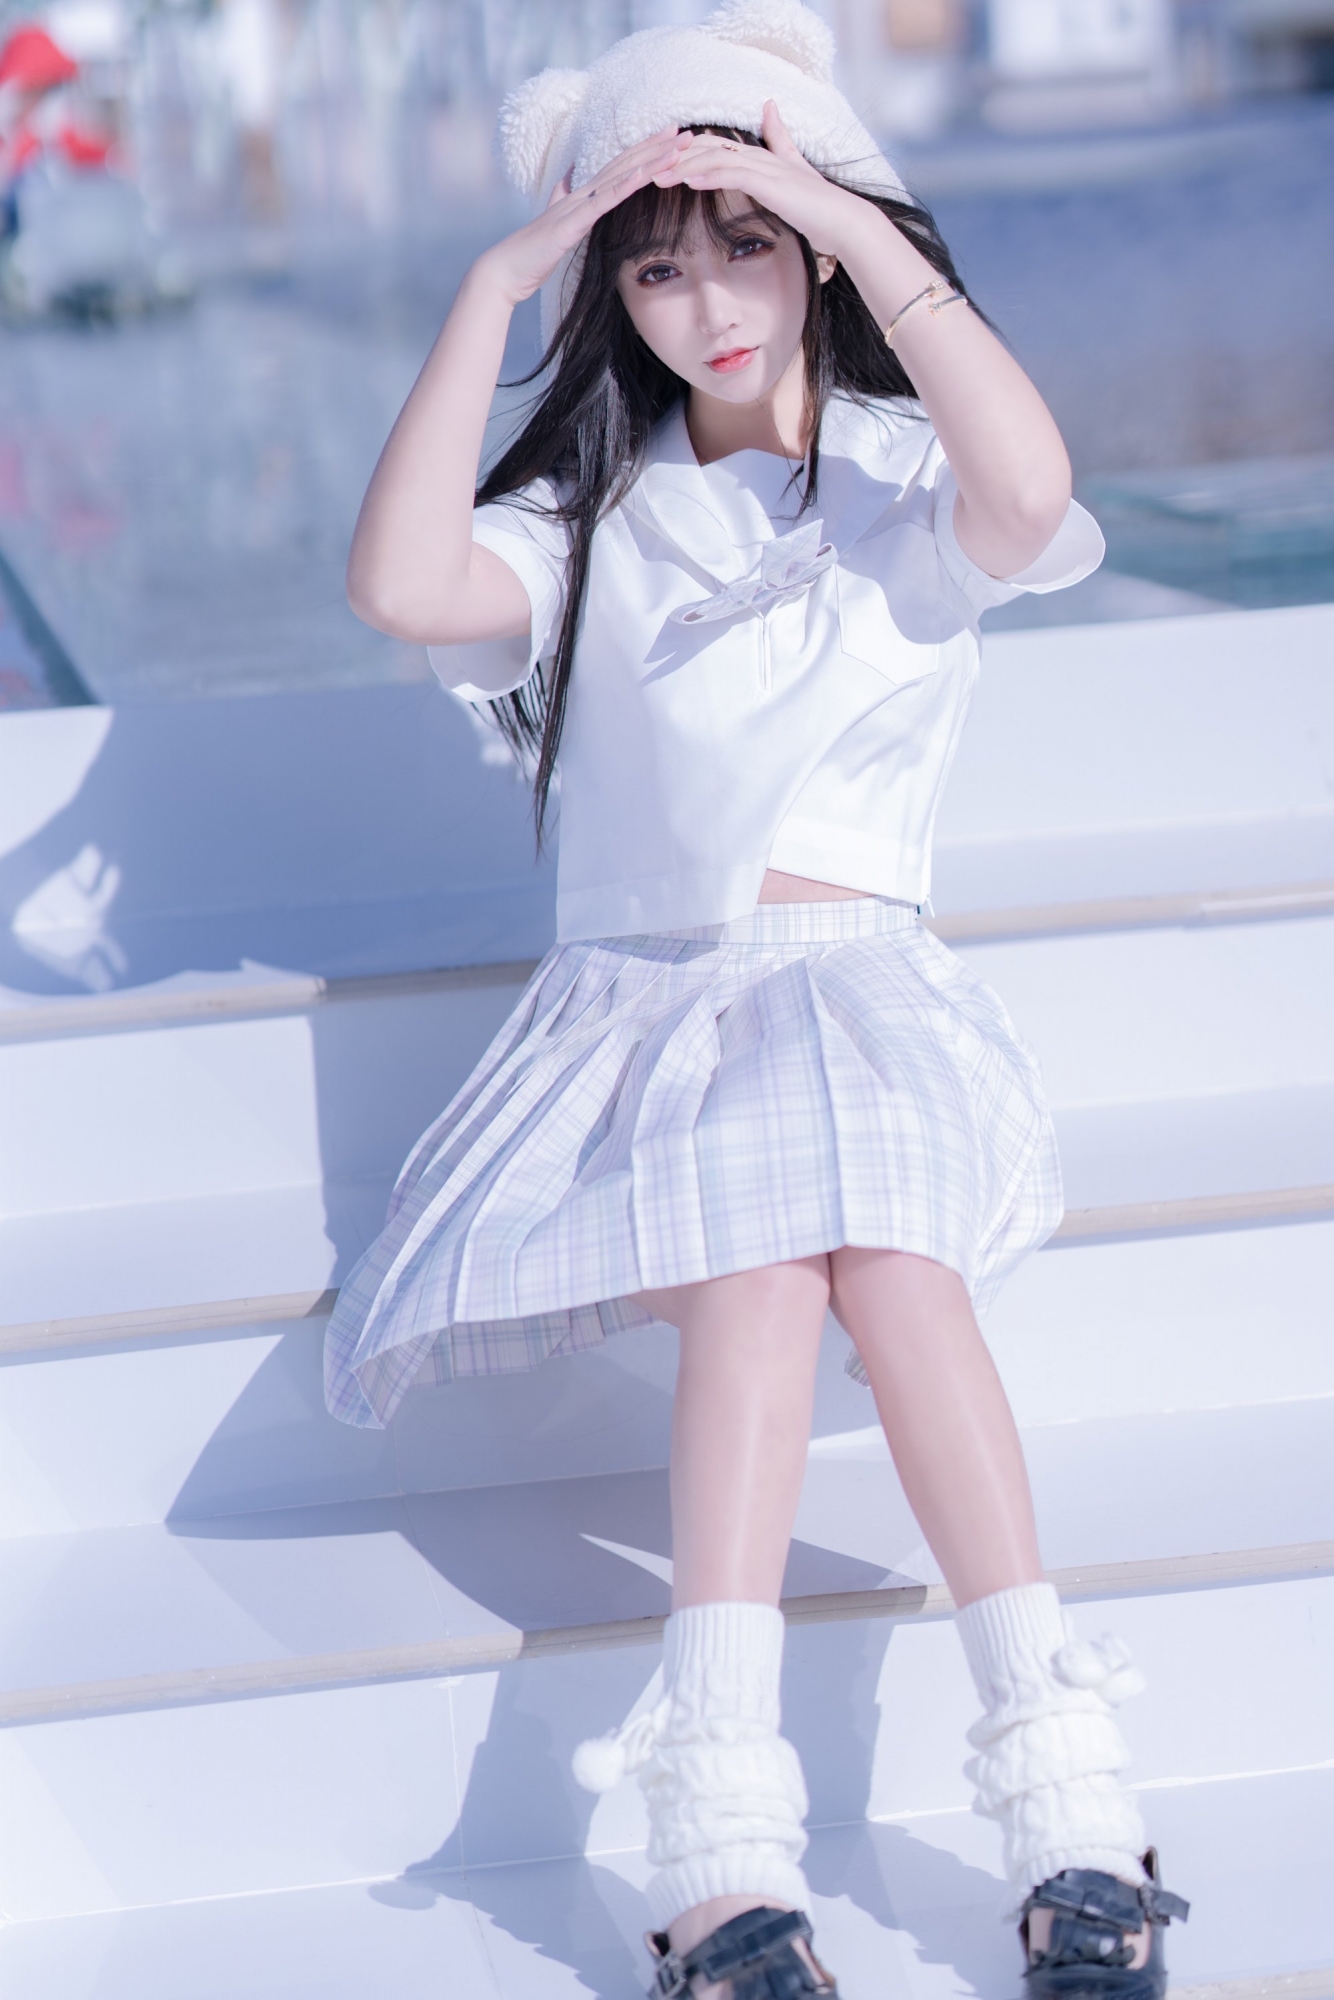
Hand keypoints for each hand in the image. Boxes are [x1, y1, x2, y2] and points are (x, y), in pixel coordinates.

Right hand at [477, 127, 688, 305]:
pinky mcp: (573, 223)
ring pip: (620, 175)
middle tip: (687, 132)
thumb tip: (569, 179)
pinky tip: (646, 173)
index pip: (619, 169)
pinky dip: (626, 185)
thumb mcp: (555, 225)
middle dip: (656, 146)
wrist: (506, 271)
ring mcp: (577, 206)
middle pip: (625, 164)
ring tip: (678, 146)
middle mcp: (581, 194)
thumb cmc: (531, 255)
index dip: (645, 152)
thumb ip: (563, 200)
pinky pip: (604, 201)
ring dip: (651, 159)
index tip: (671, 140)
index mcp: (581, 197)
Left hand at [649, 101, 881, 265]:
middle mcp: (759, 157)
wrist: (843, 222)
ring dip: (683, 165)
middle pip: (708, 148)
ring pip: (715, 158)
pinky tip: (687, 180)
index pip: (716, 147)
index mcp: (760, 157)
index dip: (688, 151)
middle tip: (647, 167)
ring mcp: (764, 167)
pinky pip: (731, 174)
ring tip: (656, 175)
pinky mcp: (770, 182)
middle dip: (676, 157)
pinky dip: (707, 174)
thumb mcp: (794, 171)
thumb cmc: (819, 208)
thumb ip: (780, 140)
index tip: (663, 163)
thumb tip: (770, 105)